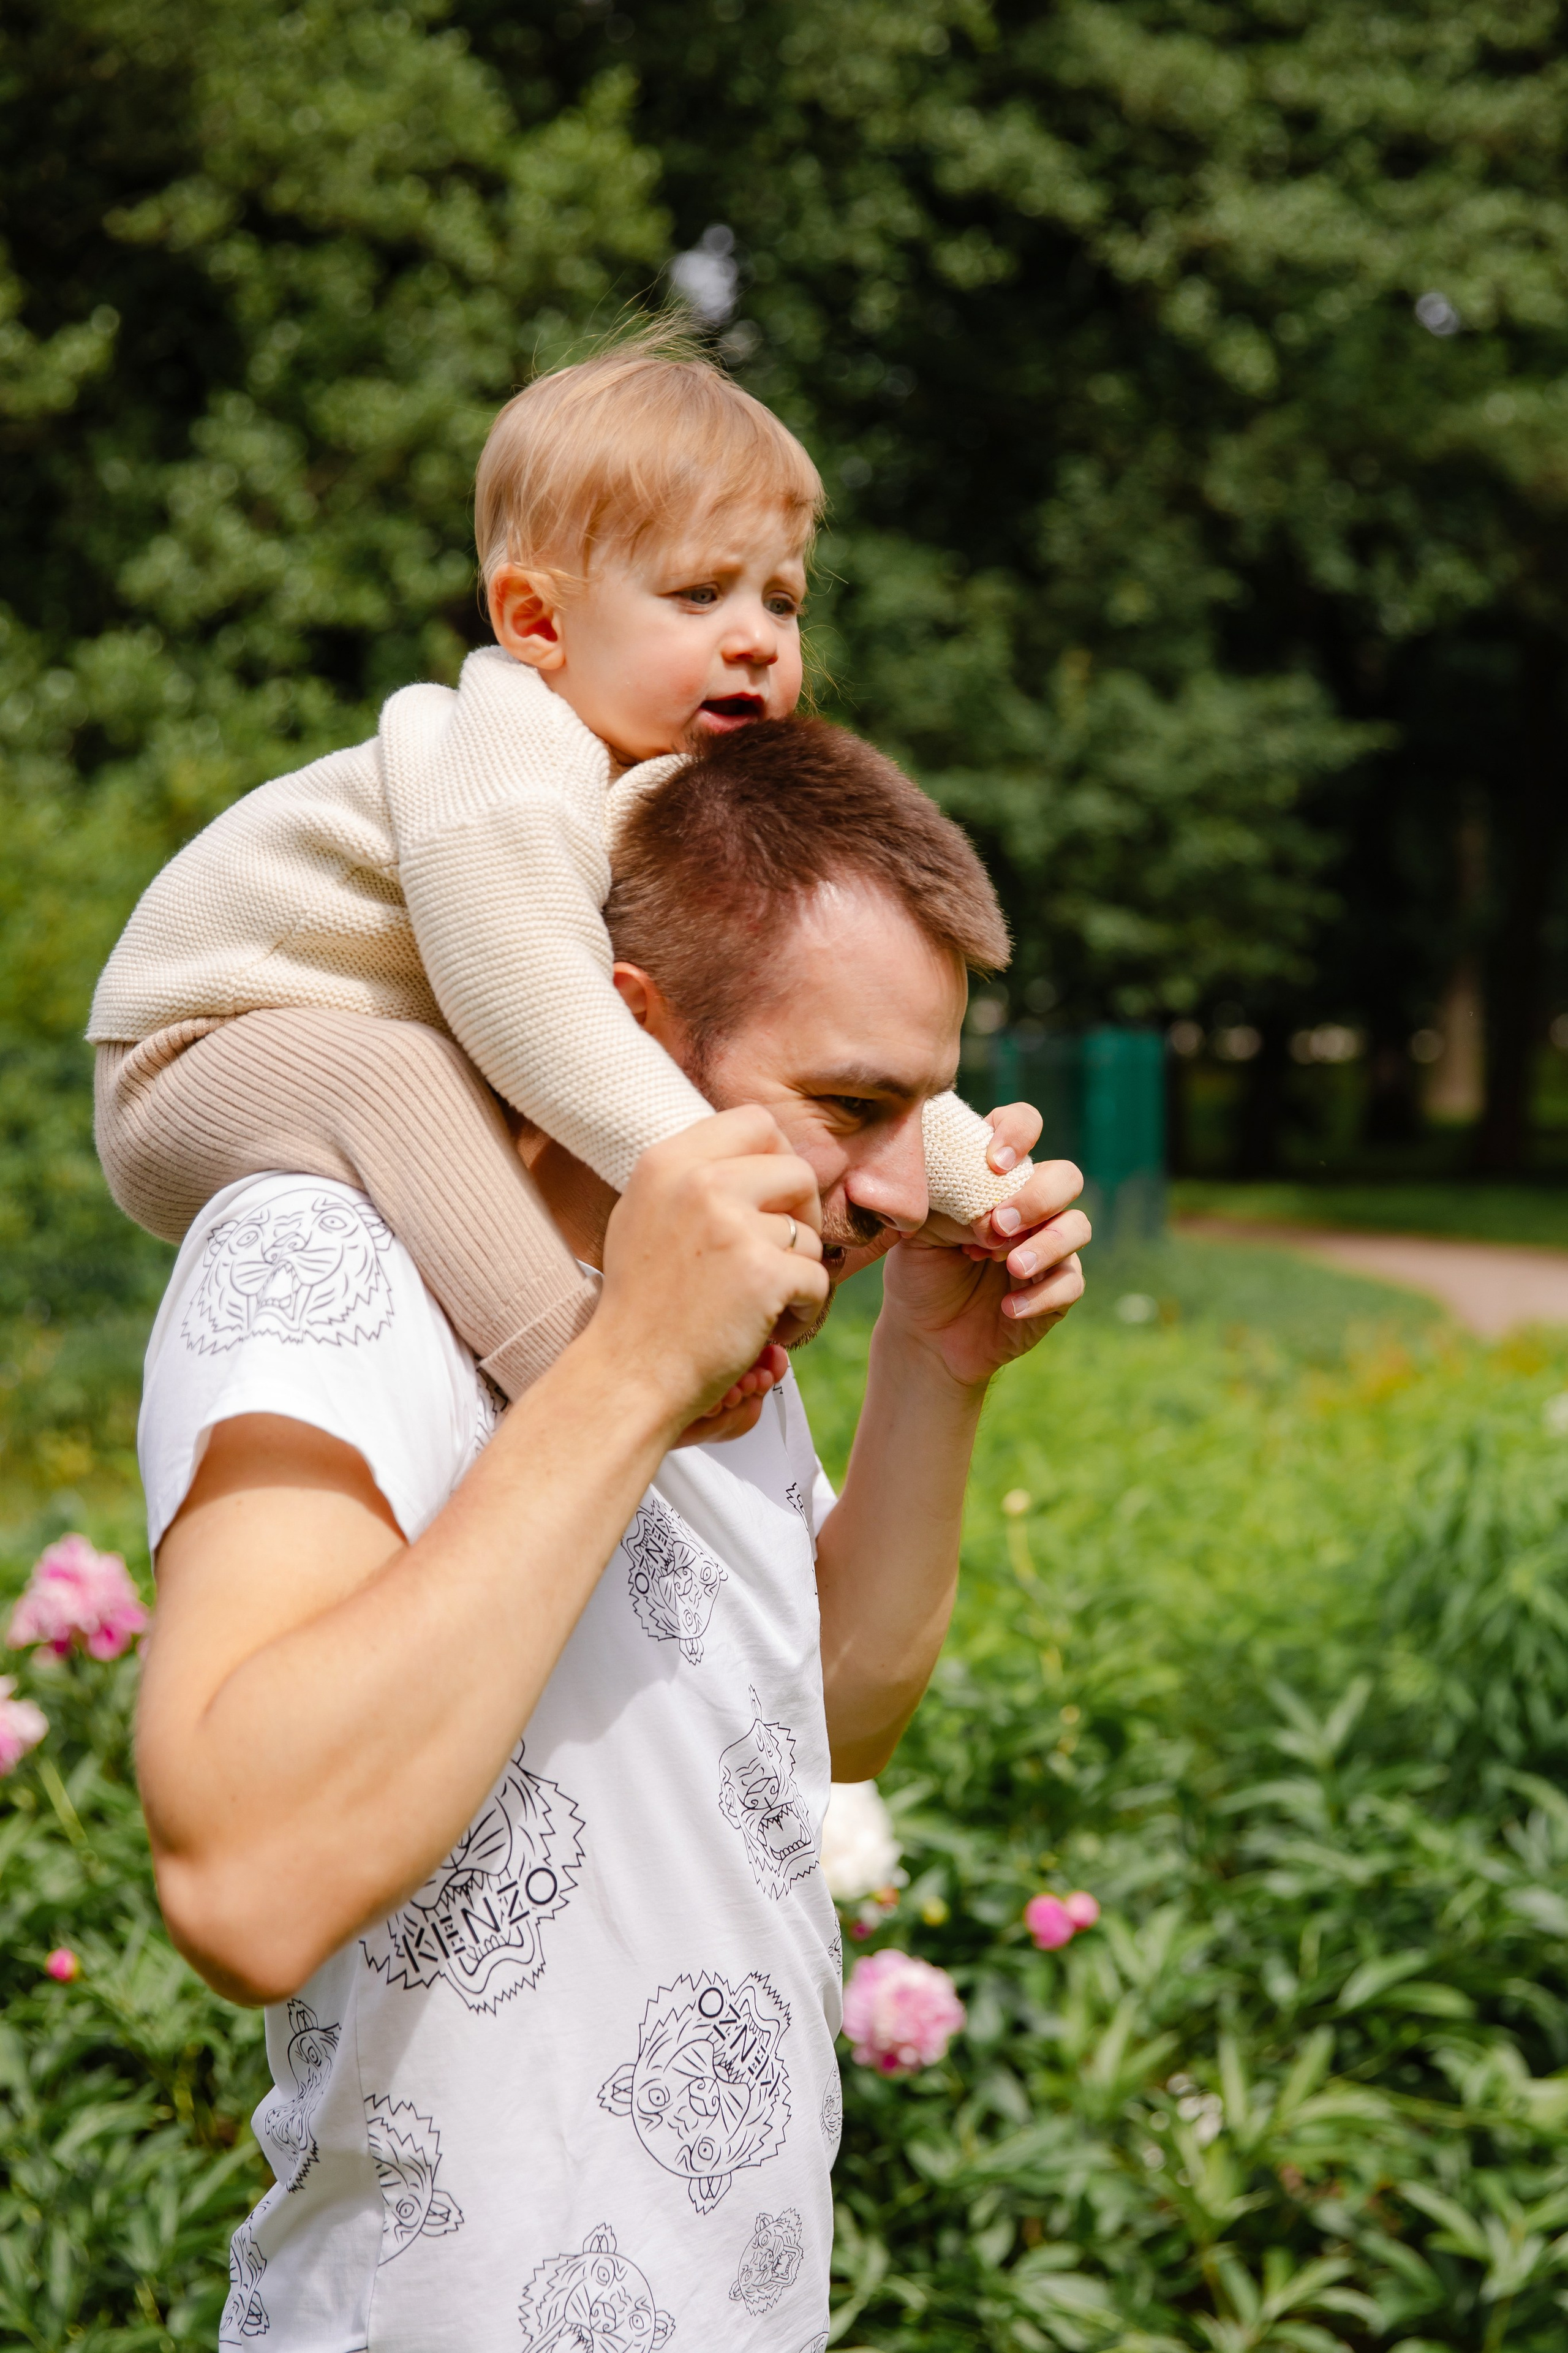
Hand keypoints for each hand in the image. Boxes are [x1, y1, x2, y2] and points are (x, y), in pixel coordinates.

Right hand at [597, 1109, 826, 1440]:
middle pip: (796, 1169)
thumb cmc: (641, 1304)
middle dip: (802, 1214)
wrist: (629, 1373)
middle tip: (780, 1254)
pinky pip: (817, 1278)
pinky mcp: (763, 1272)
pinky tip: (770, 1329)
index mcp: (667, 1161)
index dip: (777, 1158)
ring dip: (797, 1271)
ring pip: (807, 1232)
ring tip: (761, 1304)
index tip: (771, 1199)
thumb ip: (692, 1177)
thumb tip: (761, 1152)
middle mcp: (698, 1181)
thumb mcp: (644, 1214)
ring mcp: (731, 1225)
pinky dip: (804, 1309)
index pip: (754, 1121)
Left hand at [875, 1102, 1089, 1392]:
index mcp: (995, 1175)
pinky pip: (1071, 1282)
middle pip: (1065, 1177)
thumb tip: (987, 1208)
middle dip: (1038, 1196)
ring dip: (1047, 1244)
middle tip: (1000, 1224)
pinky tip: (1008, 1309)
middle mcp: (1030, 1203)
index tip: (995, 1162)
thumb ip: (951, 1204)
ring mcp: (1049, 1245)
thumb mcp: (920, 1228)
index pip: (1023, 1127)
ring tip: (1011, 1266)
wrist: (923, 1334)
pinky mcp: (1058, 1289)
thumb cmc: (920, 1270)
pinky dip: (1041, 1295)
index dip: (1018, 1133)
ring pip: (1078, 1227)